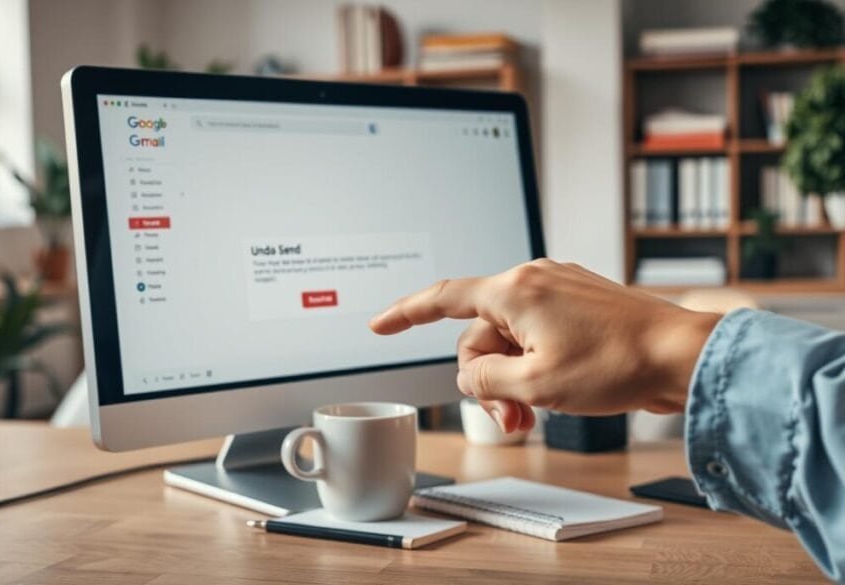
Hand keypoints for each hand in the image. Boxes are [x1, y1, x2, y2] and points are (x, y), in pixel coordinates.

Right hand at [369, 259, 720, 432]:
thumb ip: (484, 380)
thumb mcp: (536, 385)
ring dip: (512, 379)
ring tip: (534, 415)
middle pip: (479, 334)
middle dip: (486, 379)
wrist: (682, 355)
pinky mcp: (578, 302)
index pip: (443, 298)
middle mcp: (533, 279)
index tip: (379, 325)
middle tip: (511, 419)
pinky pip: (536, 333)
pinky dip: (533, 364)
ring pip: (509, 337)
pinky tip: (553, 391)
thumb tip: (470, 374)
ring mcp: (558, 288)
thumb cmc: (619, 364)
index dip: (404, 314)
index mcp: (515, 291)